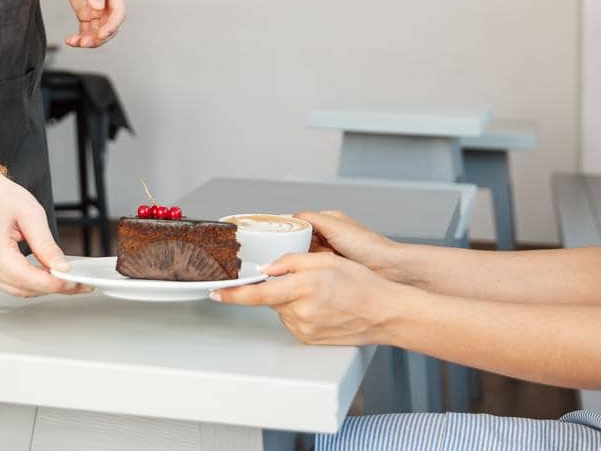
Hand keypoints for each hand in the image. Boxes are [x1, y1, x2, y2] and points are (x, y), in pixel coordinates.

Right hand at [0, 162, 90, 297]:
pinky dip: (31, 282)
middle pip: (25, 288)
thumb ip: (46, 244)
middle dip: (54, 286)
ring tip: (68, 279)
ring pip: (20, 290)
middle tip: (80, 283)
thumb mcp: (30, 214)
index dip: (55, 283)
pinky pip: (12, 284)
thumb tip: (61, 266)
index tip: (76, 283)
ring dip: (44, 287)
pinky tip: (47, 275)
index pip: (28, 279)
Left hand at [55, 0, 124, 47]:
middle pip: (110, 25)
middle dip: (100, 37)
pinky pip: (86, 29)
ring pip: (98, 31)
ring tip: (75, 42)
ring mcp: (96, 8)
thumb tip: (98, 6)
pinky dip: (80, 37)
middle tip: (85, 42)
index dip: (112, 25)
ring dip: (89, 40)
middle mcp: (107, 2)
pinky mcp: (85, 12)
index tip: (101, 34)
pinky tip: (71, 40)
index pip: (118, 12)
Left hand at [210, 251, 405, 345]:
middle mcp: (300, 312)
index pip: (257, 293)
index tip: (215, 292)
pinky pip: (294, 320)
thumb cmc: (361, 284)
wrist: (384, 313)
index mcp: (302, 288)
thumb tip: (267, 268)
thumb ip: (292, 262)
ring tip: (321, 294)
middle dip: (280, 286)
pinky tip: (322, 306)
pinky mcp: (309, 339)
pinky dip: (301, 311)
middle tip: (306, 279)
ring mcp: (304, 329)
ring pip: (283, 309)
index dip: (233, 293)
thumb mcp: (326, 261)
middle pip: (271, 298)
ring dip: (292, 299)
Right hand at [298, 209, 404, 278]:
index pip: (301, 222)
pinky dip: (315, 270)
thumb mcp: (334, 225)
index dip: (292, 230)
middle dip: (300, 247)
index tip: (281, 238)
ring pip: (307, 255)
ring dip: (309, 260)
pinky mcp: (333, 269)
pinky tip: (318, 272)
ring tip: (315, 262)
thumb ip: (311, 218)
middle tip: (301, 253)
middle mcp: (329, 236)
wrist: (387, 268)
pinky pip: (316, 268)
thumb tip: (291, 217)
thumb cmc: (367, 245)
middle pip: (301, 240)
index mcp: (329, 221)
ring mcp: (331, 253)